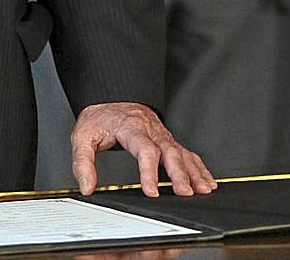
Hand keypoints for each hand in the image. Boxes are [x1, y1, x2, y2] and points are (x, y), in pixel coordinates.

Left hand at [69, 102, 215, 196]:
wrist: (111, 98)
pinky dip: (199, 168)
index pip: (145, 150)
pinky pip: (187, 154)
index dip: (149, 172)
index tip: (151, 191)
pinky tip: (206, 181)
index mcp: (131, 128)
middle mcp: (151, 130)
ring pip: (182, 153)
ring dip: (194, 172)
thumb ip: (83, 162)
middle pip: (170, 151)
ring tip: (203, 189)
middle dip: (179, 174)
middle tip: (184, 192)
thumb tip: (87, 187)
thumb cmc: (100, 118)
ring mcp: (163, 135)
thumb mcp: (82, 136)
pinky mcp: (168, 141)